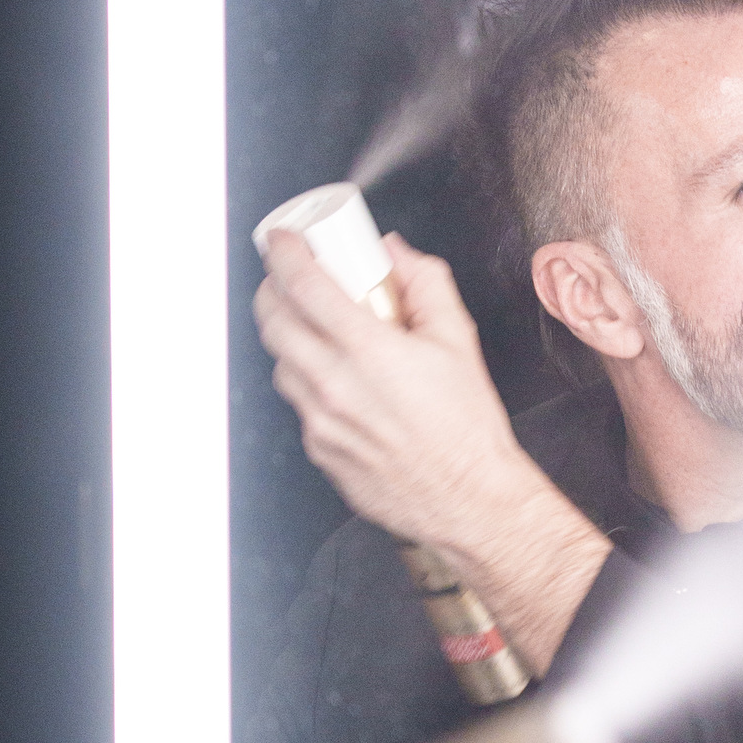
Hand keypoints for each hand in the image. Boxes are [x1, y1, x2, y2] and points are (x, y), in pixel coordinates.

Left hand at [256, 229, 529, 551]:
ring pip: (280, 365)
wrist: (469, 500)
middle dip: (274, 291)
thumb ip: (425, 284)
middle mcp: (335, 385)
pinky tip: (342, 384)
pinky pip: (299, 405)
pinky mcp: (320, 450)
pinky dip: (309, 383)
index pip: (303, 285)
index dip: (284, 254)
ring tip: (320, 333)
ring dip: (290, 339)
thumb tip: (396, 254)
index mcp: (369, 350)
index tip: (283, 242)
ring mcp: (321, 422)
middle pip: (273, 322)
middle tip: (290, 280)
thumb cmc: (466, 431)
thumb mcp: (458, 341)